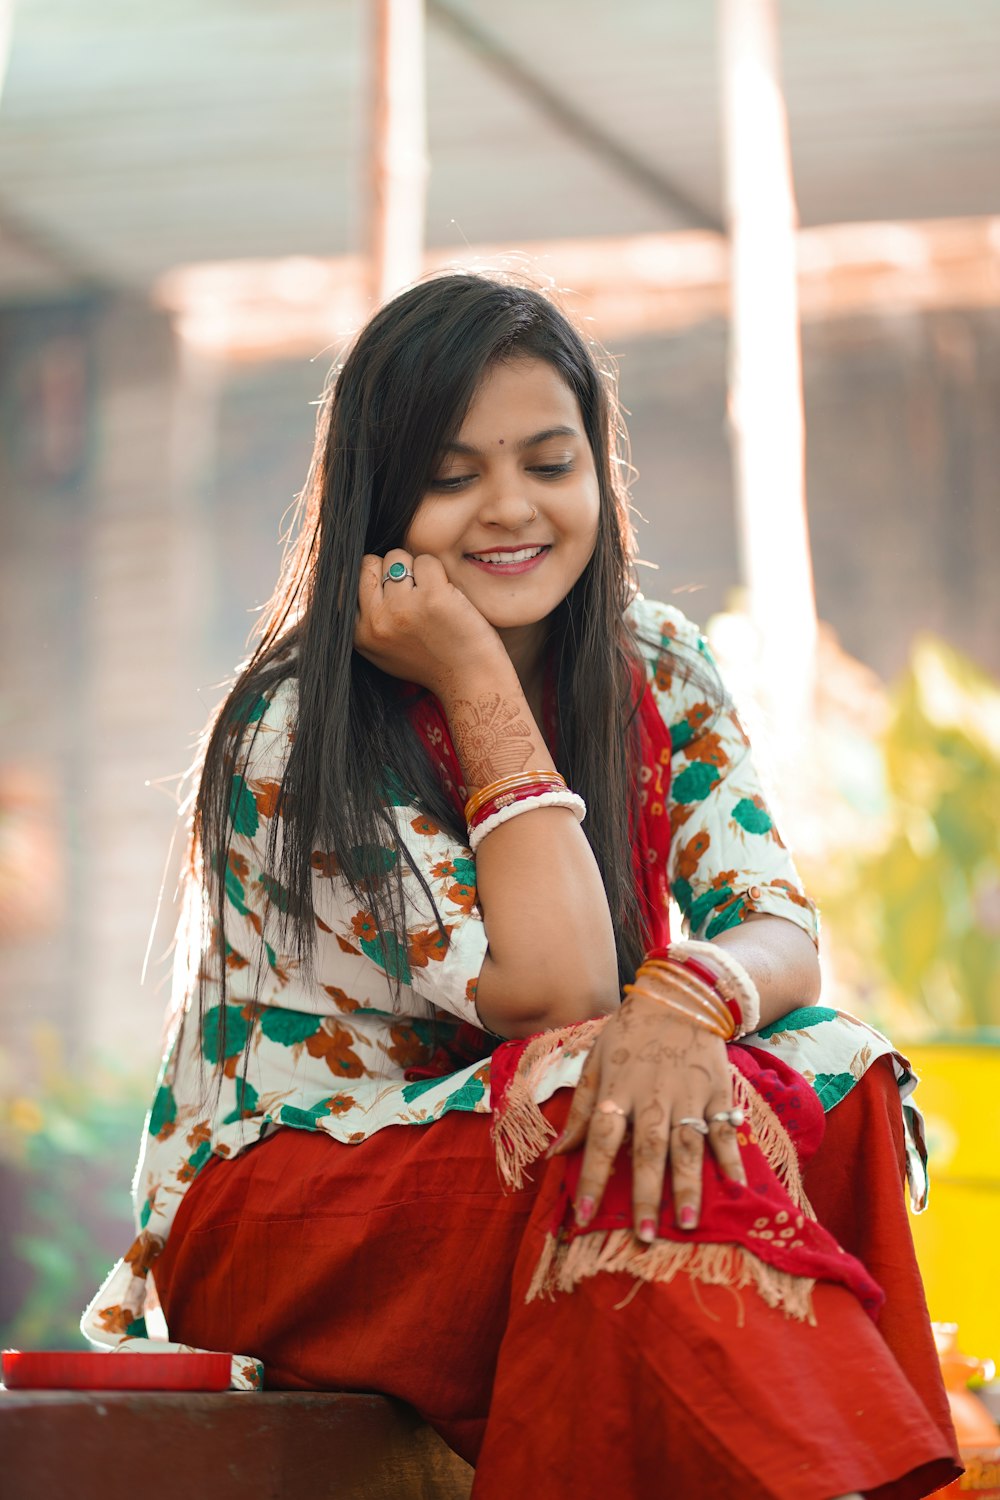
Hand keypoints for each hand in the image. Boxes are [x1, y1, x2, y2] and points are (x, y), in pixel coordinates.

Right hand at [355, 548, 503, 694]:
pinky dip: (439, 572)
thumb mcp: (382, 650)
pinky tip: (447, 595)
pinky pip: (427, 561)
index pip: (350, 580)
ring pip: (399, 557)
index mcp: (359, 633)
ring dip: (416, 569)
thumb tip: (348, 576)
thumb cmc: (430, 663)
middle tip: (413, 591)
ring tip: (430, 596)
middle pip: (369, 563)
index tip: (393, 592)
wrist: (469, 681)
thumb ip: (365, 619)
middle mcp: (376, 621)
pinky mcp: (432, 598)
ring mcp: (402, 608)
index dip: (374, 578)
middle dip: (391, 569)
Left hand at [548, 992, 745, 1239]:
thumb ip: (579, 1109)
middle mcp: (652, 1096)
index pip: (600, 1138)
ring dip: (687, 1185)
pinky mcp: (717, 1091)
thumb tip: (556, 1154)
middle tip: (645, 1236)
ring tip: (686, 1224)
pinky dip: (732, 1158)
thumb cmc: (629, 1035)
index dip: (590, 1176)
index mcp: (617, 1090)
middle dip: (645, 1193)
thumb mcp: (595, 1061)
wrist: (679, 995)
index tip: (581, 1217)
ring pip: (687, 1145)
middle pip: (647, 1149)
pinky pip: (726, 1129)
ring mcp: (688, 1094)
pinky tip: (737, 1188)